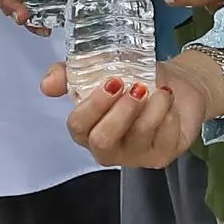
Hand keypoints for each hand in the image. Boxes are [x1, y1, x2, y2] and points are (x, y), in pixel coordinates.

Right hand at [42, 53, 212, 167]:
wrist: (175, 84)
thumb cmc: (135, 79)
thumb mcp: (101, 67)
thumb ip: (69, 74)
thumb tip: (47, 84)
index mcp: (88, 128)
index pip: (79, 126)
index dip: (94, 106)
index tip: (112, 82)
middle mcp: (109, 147)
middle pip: (103, 141)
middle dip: (120, 112)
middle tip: (136, 88)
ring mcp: (135, 156)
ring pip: (138, 137)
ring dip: (152, 108)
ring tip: (160, 90)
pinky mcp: (161, 157)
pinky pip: (165, 139)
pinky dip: (169, 114)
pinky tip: (169, 102)